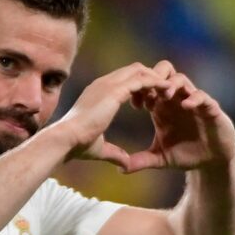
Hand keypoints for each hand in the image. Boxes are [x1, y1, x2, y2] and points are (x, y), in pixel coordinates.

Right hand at [49, 62, 167, 170]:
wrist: (65, 140)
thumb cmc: (76, 145)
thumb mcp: (99, 149)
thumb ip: (114, 154)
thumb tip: (124, 164)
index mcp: (97, 94)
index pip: (122, 81)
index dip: (138, 88)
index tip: (149, 102)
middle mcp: (103, 84)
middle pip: (133, 70)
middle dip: (150, 78)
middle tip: (163, 93)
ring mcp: (108, 84)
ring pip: (140, 70)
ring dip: (156, 78)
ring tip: (170, 90)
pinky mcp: (115, 90)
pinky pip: (142, 79)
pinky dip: (156, 83)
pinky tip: (167, 91)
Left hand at [134, 61, 234, 173]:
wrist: (211, 161)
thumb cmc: (186, 154)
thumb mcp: (160, 159)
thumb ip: (142, 161)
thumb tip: (120, 170)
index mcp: (162, 108)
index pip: (147, 88)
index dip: (139, 91)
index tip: (134, 105)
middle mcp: (176, 100)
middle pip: (163, 73)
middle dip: (154, 78)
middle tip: (148, 92)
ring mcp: (193, 102)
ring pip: (181, 79)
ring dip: (171, 84)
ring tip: (165, 95)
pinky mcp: (210, 108)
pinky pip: (202, 96)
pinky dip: (194, 97)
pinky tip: (185, 105)